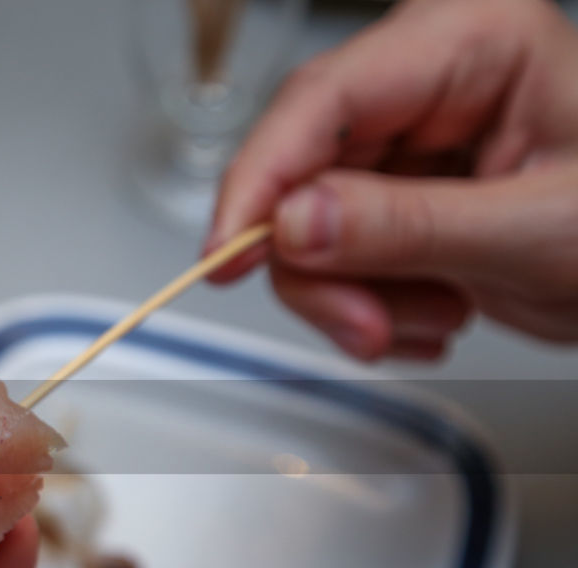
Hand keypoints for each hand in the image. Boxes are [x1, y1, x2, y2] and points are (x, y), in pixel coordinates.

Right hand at [205, 0, 577, 360]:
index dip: (262, 177)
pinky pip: (338, 254)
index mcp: (473, 44)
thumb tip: (293, 224)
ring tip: (430, 321)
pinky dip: (374, 303)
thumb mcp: (535, 231)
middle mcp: (430, 82)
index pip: (324, 98)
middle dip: (322, 264)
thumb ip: (407, 226)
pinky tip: (438, 310)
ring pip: (309, 223)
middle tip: (364, 328)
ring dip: (355, 296)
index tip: (228, 255)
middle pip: (303, 167)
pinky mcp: (401, 196)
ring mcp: (412, 142)